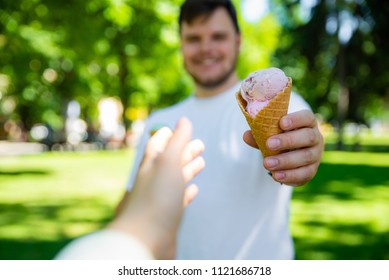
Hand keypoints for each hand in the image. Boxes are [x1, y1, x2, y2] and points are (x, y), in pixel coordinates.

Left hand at [109, 118, 204, 258]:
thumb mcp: (168, 163)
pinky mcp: (167, 217)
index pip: (157, 144)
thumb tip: (184, 120)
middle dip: (184, 151)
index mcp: (150, 166)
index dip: (167, 135)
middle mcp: (153, 181)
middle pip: (170, 161)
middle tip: (200, 145)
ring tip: (201, 162)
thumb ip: (177, 141)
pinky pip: (178, 200)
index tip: (175, 128)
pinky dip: (187, 192)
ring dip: (188, 170)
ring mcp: (159, 200)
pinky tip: (194, 190)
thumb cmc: (155, 198)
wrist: (144, 240)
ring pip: (175, 180)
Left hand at [243, 110, 323, 185]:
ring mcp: (316, 155)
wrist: (290, 156)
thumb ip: (260, 134)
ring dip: (285, 161)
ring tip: (268, 163)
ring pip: (305, 157)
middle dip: (288, 141)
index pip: (306, 117)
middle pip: (308, 137)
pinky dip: (290, 175)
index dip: (296, 119)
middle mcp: (315, 137)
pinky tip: (276, 175)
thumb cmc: (280, 139)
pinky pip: (304, 174)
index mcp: (307, 123)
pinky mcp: (312, 170)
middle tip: (269, 144)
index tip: (281, 123)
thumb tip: (246, 135)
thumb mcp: (271, 134)